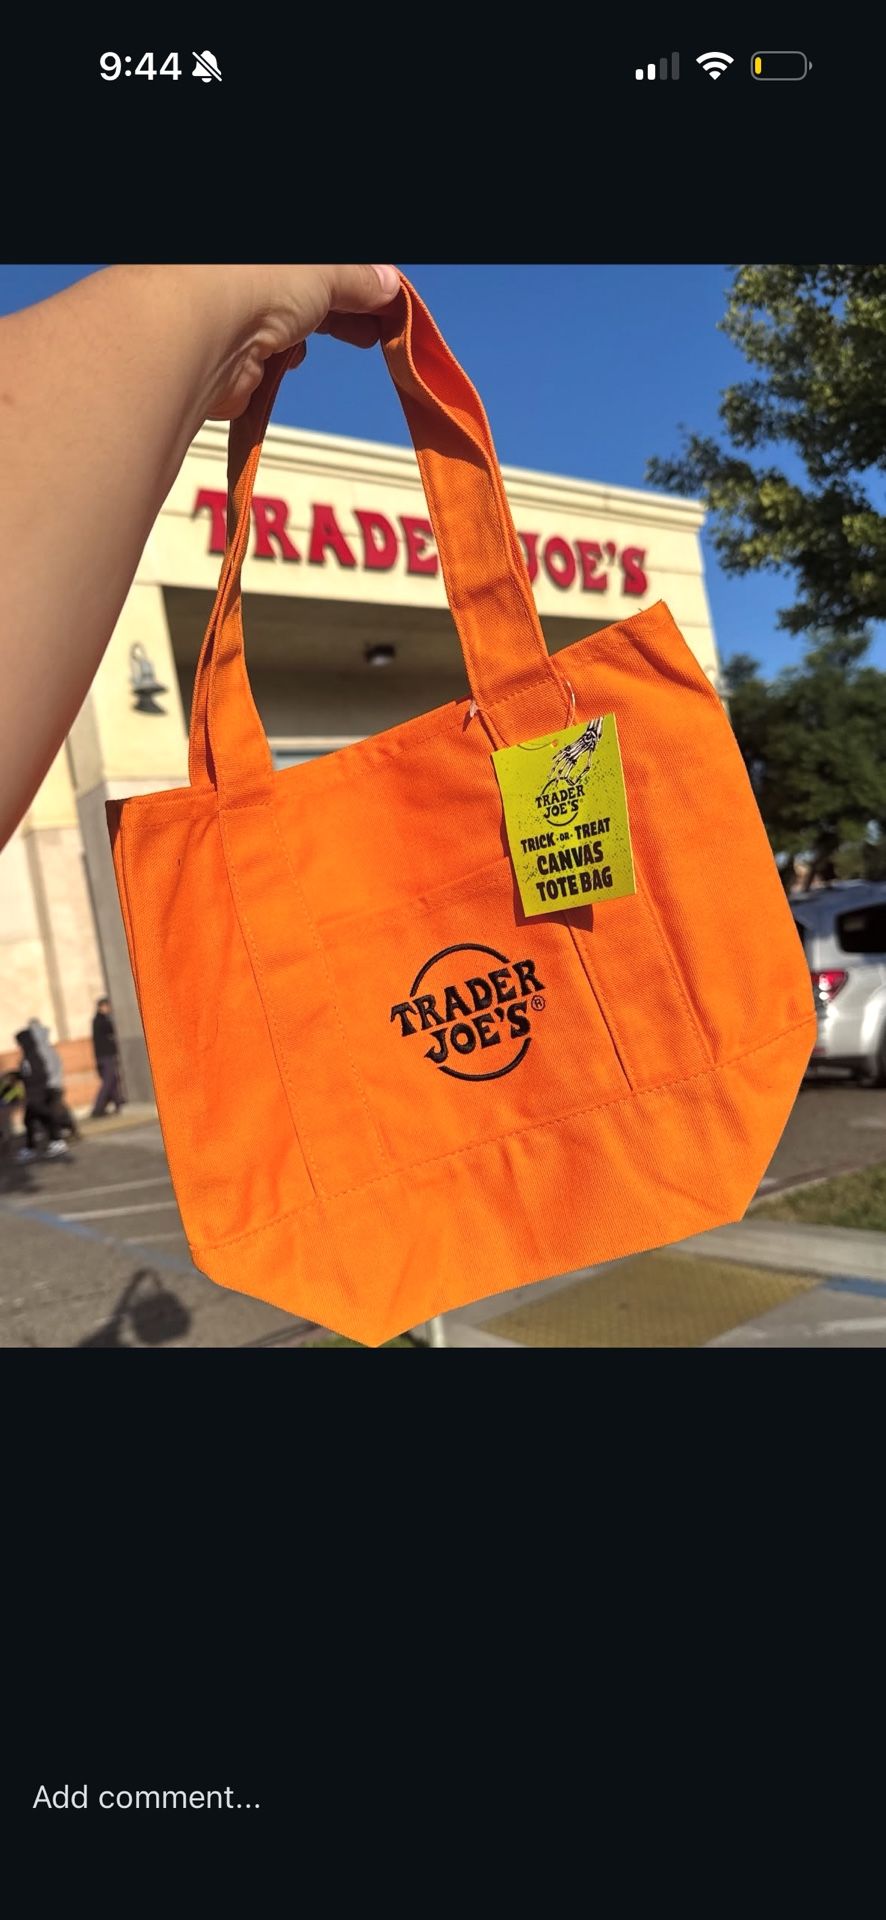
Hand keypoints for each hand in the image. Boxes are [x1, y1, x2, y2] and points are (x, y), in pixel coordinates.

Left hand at [195, 262, 400, 418]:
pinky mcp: (236, 350)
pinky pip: (273, 352)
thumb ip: (359, 276)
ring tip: (360, 337)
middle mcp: (250, 273)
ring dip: (324, 327)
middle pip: (312, 285)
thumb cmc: (254, 278)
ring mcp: (241, 308)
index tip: (387, 293)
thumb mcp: (327, 267)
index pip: (328, 262)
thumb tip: (387, 283)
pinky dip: (289, 356)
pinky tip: (295, 356)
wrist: (201, 335)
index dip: (360, 274)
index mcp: (271, 253)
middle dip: (351, 302)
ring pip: (294, 317)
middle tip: (382, 323)